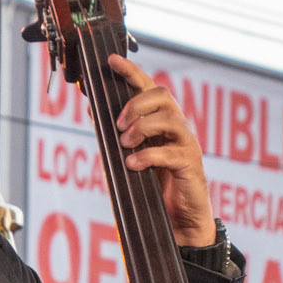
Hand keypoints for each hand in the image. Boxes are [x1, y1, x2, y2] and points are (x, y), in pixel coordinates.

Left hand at [108, 53, 214, 246]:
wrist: (181, 222)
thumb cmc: (157, 188)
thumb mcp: (134, 156)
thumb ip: (118, 135)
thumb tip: (93, 112)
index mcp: (162, 121)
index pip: (148, 87)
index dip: (131, 71)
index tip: (111, 61)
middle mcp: (177, 127)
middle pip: (162, 95)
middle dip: (136, 104)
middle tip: (118, 125)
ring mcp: (186, 144)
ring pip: (168, 118)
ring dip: (140, 128)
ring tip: (125, 145)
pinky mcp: (190, 164)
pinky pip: (169, 152)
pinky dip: (146, 156)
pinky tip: (132, 164)